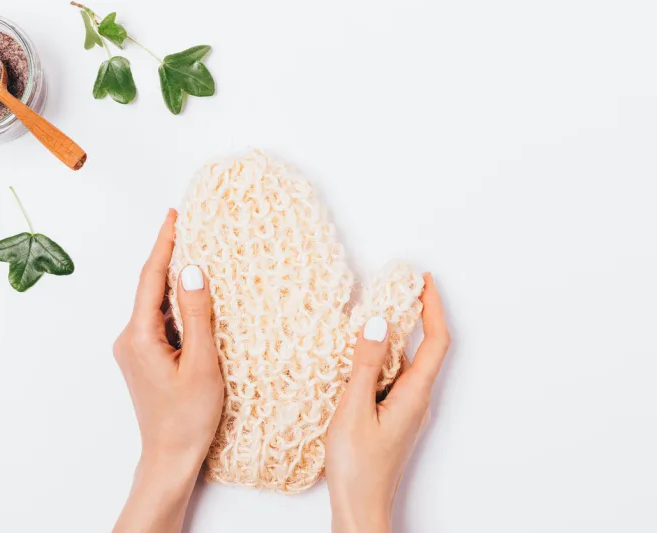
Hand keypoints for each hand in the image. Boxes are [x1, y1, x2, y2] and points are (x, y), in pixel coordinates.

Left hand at [113, 209, 223, 532]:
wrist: (169, 457)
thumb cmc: (188, 417)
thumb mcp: (201, 362)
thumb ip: (197, 314)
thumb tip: (193, 270)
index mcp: (139, 335)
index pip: (151, 278)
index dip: (163, 243)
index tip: (174, 215)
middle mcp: (129, 338)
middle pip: (150, 288)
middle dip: (170, 257)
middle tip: (192, 228)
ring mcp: (133, 349)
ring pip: (156, 305)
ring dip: (174, 283)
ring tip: (199, 258)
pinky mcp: (143, 359)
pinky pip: (159, 322)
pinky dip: (176, 307)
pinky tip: (195, 301)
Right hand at [325, 273, 449, 532]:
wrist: (359, 506)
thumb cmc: (357, 466)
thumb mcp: (354, 408)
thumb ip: (364, 364)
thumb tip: (377, 322)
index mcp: (414, 394)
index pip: (435, 341)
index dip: (433, 308)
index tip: (425, 281)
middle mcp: (416, 399)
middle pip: (424, 348)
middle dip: (414, 314)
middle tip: (396, 288)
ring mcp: (404, 408)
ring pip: (404, 362)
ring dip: (393, 336)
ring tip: (370, 315)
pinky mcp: (391, 416)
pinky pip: (391, 377)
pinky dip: (379, 358)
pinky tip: (358, 355)